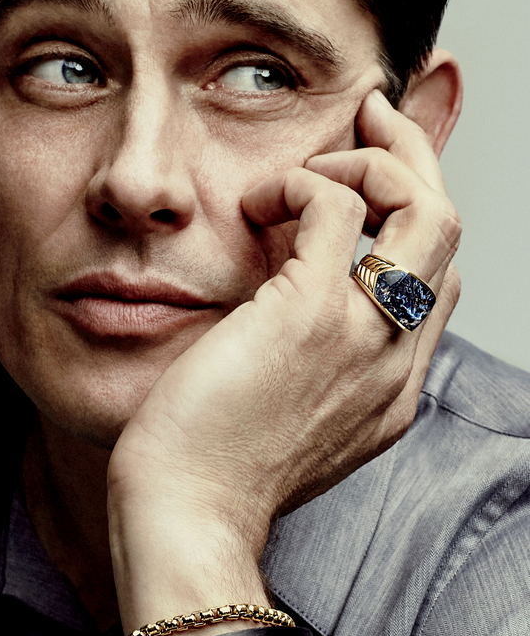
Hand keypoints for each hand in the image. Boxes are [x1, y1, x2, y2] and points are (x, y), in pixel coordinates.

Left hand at [107, 89, 460, 635]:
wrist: (185, 521)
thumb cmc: (206, 472)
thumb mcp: (278, 420)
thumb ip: (303, 364)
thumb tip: (276, 302)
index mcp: (390, 390)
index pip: (439, 281)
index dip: (413, 215)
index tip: (372, 172)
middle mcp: (395, 362)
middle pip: (450, 231)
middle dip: (415, 156)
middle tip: (367, 114)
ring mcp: (362, 337)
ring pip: (425, 208)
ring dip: (372, 159)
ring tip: (311, 162)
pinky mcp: (309, 316)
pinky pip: (337, 204)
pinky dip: (303, 182)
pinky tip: (259, 205)